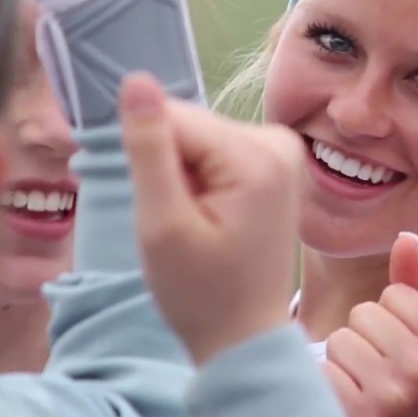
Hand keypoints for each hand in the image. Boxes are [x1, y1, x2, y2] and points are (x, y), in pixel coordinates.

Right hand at [120, 73, 304, 364]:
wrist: (243, 336)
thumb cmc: (200, 293)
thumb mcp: (161, 224)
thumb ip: (148, 149)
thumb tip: (137, 80)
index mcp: (258, 155)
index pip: (173, 120)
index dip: (149, 162)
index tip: (162, 209)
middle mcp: (278, 142)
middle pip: (189, 126)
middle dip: (168, 169)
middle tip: (179, 223)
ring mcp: (281, 150)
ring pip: (197, 138)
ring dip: (181, 177)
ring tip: (194, 224)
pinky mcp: (274, 161)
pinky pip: (214, 152)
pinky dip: (198, 181)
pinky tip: (207, 218)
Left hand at [323, 233, 417, 416]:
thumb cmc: (405, 393)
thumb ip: (414, 290)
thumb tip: (406, 237)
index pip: (396, 295)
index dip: (389, 320)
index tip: (398, 353)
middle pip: (365, 313)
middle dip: (363, 340)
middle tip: (376, 375)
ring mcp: (395, 396)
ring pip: (341, 339)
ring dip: (342, 364)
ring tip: (360, 389)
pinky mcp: (360, 415)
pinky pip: (324, 371)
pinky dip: (326, 386)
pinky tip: (344, 405)